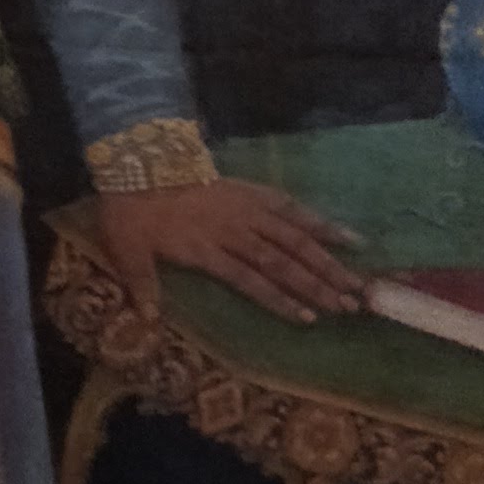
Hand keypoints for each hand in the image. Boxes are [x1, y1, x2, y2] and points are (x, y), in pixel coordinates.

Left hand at [92, 176, 363, 327]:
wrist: (137, 163)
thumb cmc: (131, 211)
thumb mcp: (126, 250)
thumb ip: (142, 284)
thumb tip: (148, 321)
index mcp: (206, 249)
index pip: (250, 279)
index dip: (279, 300)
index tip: (308, 318)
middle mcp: (235, 231)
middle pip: (282, 261)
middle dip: (318, 284)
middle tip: (350, 305)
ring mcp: (247, 209)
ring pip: (294, 236)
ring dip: (327, 259)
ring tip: (356, 279)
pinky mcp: (252, 192)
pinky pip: (289, 206)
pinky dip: (317, 219)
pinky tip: (344, 233)